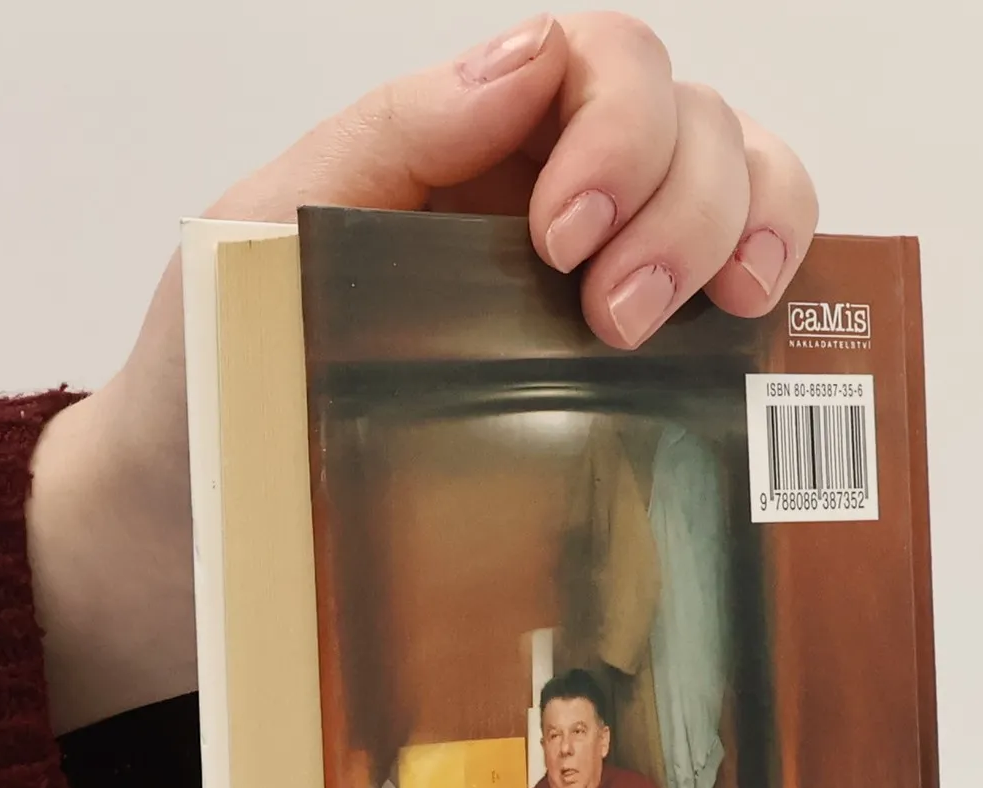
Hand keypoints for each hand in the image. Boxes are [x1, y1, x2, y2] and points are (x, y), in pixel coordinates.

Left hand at [28, 13, 817, 732]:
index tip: (563, 240)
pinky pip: (745, 292)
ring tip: (709, 320)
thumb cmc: (211, 383)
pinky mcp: (636, 378)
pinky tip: (752, 336)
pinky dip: (786, 286)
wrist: (196, 531)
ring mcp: (602, 283)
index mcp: (463, 150)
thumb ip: (384, 139)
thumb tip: (526, 61)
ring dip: (751, 230)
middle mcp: (548, 201)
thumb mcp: (257, 232)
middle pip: (693, 120)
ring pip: (744, 183)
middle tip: (616, 316)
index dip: (616, 128)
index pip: (597, 64)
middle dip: (682, 201)